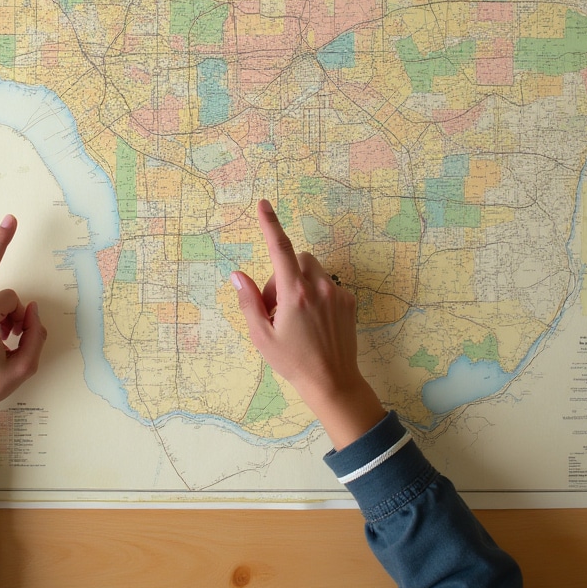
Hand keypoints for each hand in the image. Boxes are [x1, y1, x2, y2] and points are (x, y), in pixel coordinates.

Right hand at [232, 200, 383, 449]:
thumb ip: (248, 301)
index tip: (264, 204)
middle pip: (296, 259)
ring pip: (312, 270)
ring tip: (295, 315)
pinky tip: (313, 322)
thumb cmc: (293, 362)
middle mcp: (318, 286)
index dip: (270, 224)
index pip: (279, 248)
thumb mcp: (261, 336)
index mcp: (295, 293)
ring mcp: (336, 293)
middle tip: (275, 307)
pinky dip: (316, 294)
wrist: (333, 382)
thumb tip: (237, 275)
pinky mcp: (348, 302)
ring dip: (300, 282)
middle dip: (283, 274)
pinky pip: (327, 285)